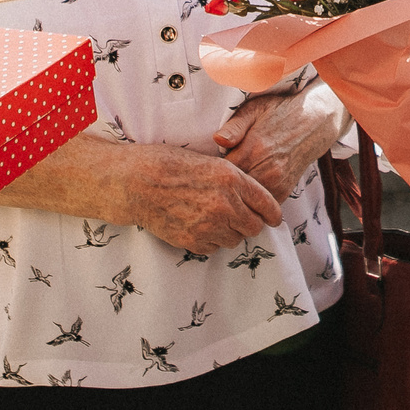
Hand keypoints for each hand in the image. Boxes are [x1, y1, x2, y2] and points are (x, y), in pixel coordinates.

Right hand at [122, 145, 285, 253]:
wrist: (137, 182)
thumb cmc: (170, 165)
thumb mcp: (210, 162)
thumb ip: (235, 181)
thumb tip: (254, 198)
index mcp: (232, 180)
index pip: (268, 205)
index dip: (272, 214)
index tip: (272, 218)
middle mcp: (225, 205)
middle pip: (254, 227)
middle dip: (249, 223)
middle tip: (238, 217)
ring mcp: (210, 225)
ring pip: (235, 240)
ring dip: (229, 232)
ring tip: (212, 218)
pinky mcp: (194, 241)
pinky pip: (213, 247)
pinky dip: (210, 240)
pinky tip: (197, 224)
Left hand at [214, 85, 346, 205]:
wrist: (314, 122)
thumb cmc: (278, 112)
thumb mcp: (253, 110)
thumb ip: (233, 127)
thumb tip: (216, 140)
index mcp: (253, 149)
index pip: (222, 173)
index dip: (211, 174)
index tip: (204, 171)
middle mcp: (266, 170)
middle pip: (233, 191)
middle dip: (222, 189)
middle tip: (212, 183)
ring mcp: (277, 183)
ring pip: (247, 202)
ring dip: (236, 197)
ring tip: (226, 189)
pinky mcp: (285, 191)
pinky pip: (261, 205)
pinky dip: (251, 201)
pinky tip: (244, 191)